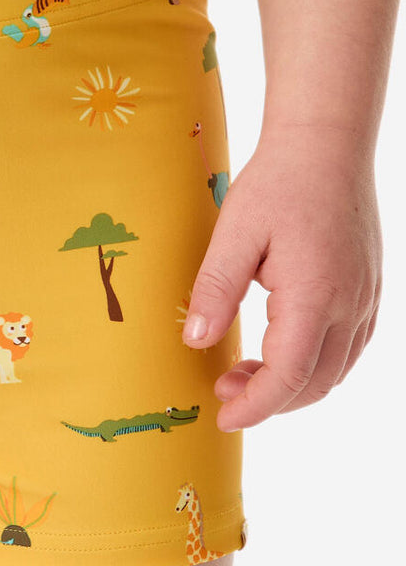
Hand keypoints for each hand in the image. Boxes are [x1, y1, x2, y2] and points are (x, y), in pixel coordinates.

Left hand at [182, 129, 381, 430]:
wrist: (325, 146)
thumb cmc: (277, 185)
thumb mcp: (233, 234)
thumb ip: (215, 290)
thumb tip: (196, 342)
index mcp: (316, 295)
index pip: (288, 375)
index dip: (255, 405)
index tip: (223, 418)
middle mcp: (351, 304)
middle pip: (315, 383)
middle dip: (268, 400)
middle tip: (222, 392)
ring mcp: (367, 298)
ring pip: (335, 370)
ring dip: (291, 385)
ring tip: (242, 374)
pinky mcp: (369, 290)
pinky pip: (348, 347)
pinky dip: (314, 364)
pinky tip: (279, 352)